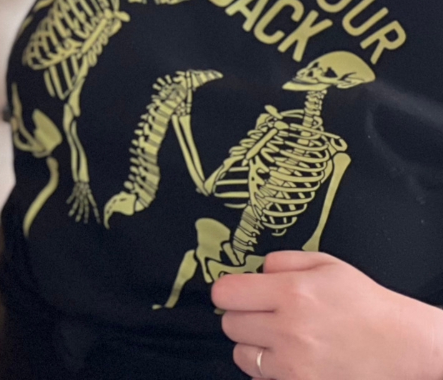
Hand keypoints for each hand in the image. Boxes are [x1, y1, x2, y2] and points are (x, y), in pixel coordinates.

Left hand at [213, 251, 442, 379]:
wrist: (403, 345)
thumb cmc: (363, 302)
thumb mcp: (324, 264)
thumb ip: (280, 260)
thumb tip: (254, 271)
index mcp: (290, 293)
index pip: (225, 293)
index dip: (229, 292)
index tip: (238, 293)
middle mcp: (288, 330)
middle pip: (230, 325)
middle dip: (242, 317)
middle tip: (263, 315)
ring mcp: (295, 365)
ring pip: (241, 355)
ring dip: (253, 347)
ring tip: (276, 339)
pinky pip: (262, 379)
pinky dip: (269, 370)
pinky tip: (289, 359)